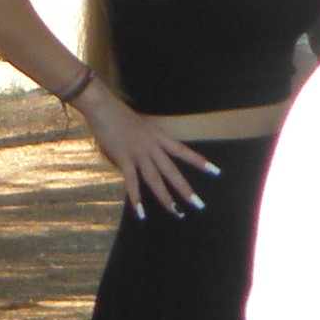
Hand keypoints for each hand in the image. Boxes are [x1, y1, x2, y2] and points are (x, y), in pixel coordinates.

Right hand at [78, 88, 217, 216]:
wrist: (103, 107)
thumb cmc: (118, 116)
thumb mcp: (141, 128)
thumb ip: (146, 144)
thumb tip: (145, 159)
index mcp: (159, 138)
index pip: (183, 151)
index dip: (199, 162)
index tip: (216, 171)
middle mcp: (153, 147)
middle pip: (172, 172)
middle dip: (186, 189)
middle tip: (199, 204)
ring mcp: (138, 153)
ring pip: (155, 180)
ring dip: (165, 198)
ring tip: (176, 212)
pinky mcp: (123, 158)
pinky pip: (131, 182)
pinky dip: (136, 198)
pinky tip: (140, 212)